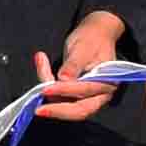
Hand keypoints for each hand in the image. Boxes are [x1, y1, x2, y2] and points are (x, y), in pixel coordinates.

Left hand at [30, 11, 130, 126]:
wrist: (95, 35)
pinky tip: (42, 66)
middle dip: (57, 110)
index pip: (85, 91)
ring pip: (67, 105)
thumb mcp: (83, 47)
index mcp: (107, 83)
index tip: (45, 89)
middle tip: (38, 110)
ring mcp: (88, 98)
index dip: (65, 91)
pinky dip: (49, 87)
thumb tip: (64, 80)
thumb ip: (74, 65)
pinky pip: (61, 99)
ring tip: (41, 64)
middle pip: (80, 110)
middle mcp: (100, 95)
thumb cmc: (92, 39)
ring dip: (50, 93)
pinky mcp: (76, 97)